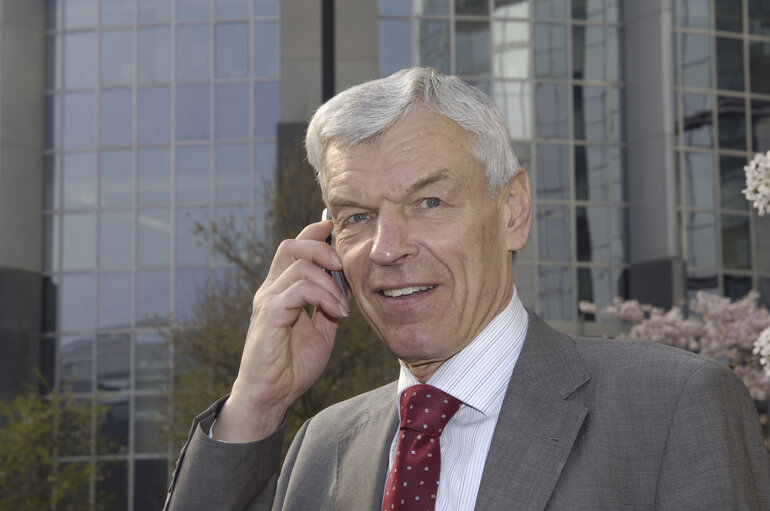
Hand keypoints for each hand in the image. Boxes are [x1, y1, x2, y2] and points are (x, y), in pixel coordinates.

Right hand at [212, 220, 348, 441]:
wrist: (271, 395)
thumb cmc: (292, 365)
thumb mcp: (321, 330)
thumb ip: (329, 306)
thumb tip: (348, 286)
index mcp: (282, 290)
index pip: (295, 248)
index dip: (314, 233)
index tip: (335, 229)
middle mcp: (271, 290)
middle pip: (292, 247)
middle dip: (322, 248)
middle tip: (343, 265)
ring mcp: (268, 302)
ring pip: (298, 267)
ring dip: (329, 282)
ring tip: (343, 306)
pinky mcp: (269, 316)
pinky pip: (297, 291)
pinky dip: (323, 296)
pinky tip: (336, 313)